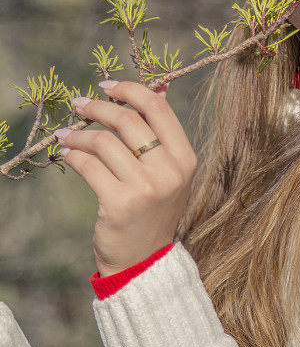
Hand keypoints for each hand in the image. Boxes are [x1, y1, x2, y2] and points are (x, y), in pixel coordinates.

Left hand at [53, 81, 197, 276]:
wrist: (144, 260)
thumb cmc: (153, 209)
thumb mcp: (168, 171)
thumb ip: (161, 132)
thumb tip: (159, 86)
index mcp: (186, 157)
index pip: (158, 108)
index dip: (130, 90)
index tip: (107, 86)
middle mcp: (170, 171)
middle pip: (128, 120)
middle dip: (98, 108)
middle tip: (80, 105)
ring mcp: (146, 188)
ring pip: (104, 142)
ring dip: (79, 134)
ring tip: (67, 135)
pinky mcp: (120, 204)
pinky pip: (89, 167)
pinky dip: (73, 156)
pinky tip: (67, 154)